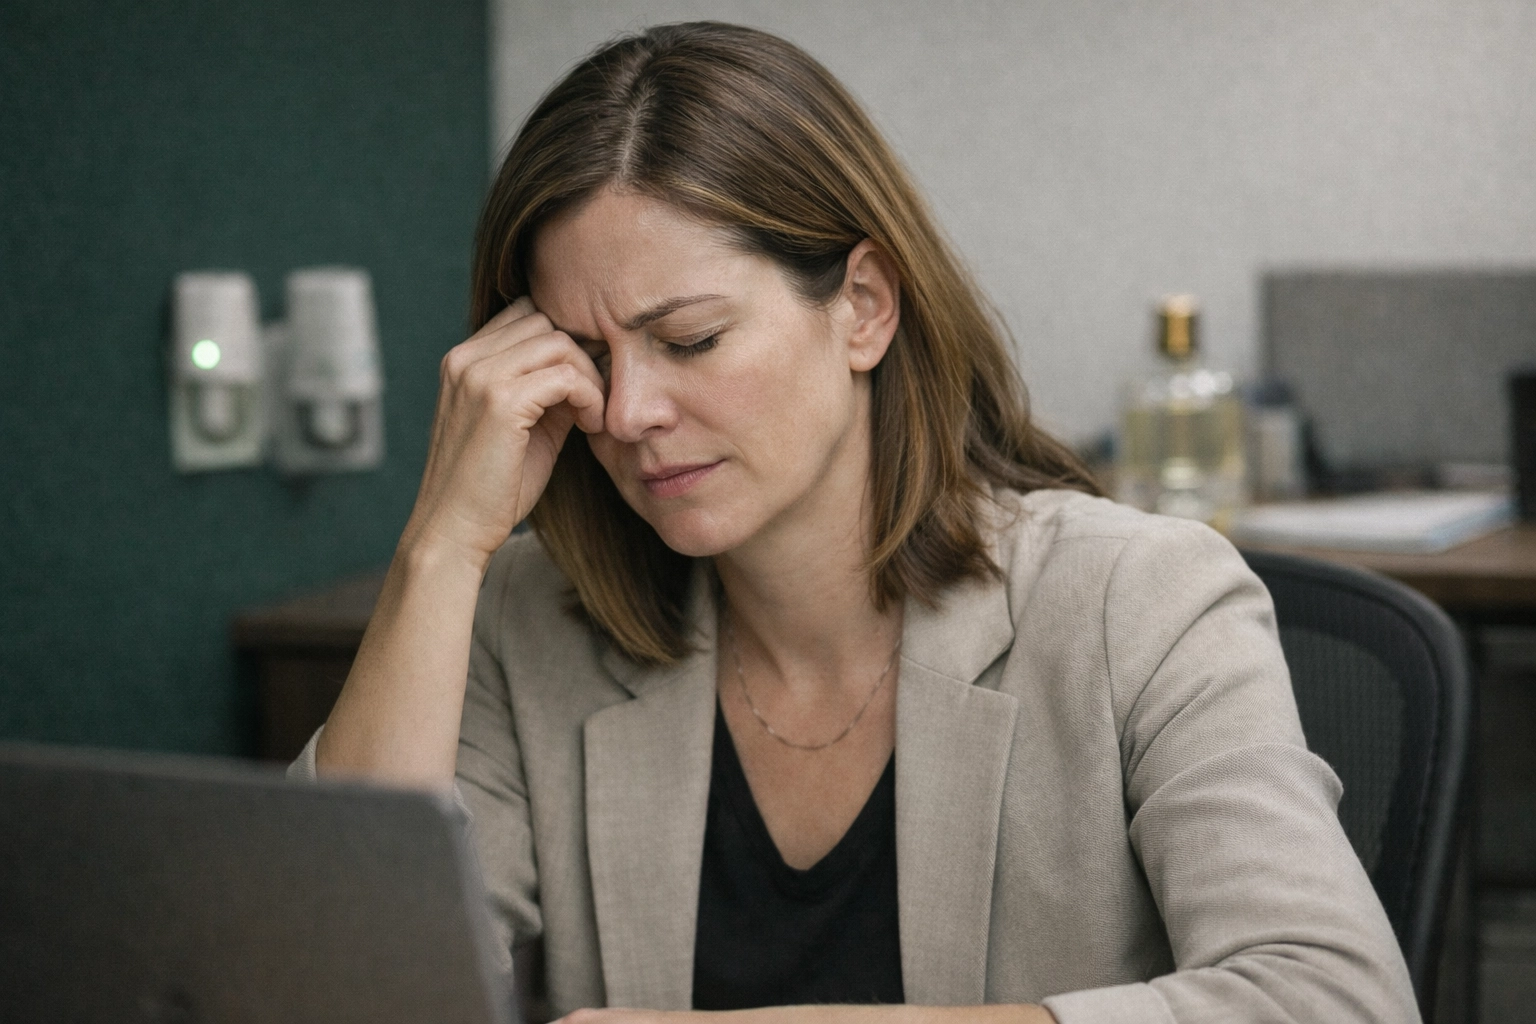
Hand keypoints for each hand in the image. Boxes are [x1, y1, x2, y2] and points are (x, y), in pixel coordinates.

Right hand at [400, 296, 605, 567]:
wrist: (455, 531)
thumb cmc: (491, 487)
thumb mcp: (521, 425)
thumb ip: (547, 390)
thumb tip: (590, 366)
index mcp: (464, 360)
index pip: (526, 313)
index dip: (563, 343)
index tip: (584, 382)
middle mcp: (465, 358)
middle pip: (546, 321)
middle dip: (580, 357)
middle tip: (594, 400)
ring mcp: (479, 376)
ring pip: (559, 343)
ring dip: (588, 378)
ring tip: (592, 417)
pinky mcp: (500, 401)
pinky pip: (566, 376)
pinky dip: (589, 397)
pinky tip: (590, 426)